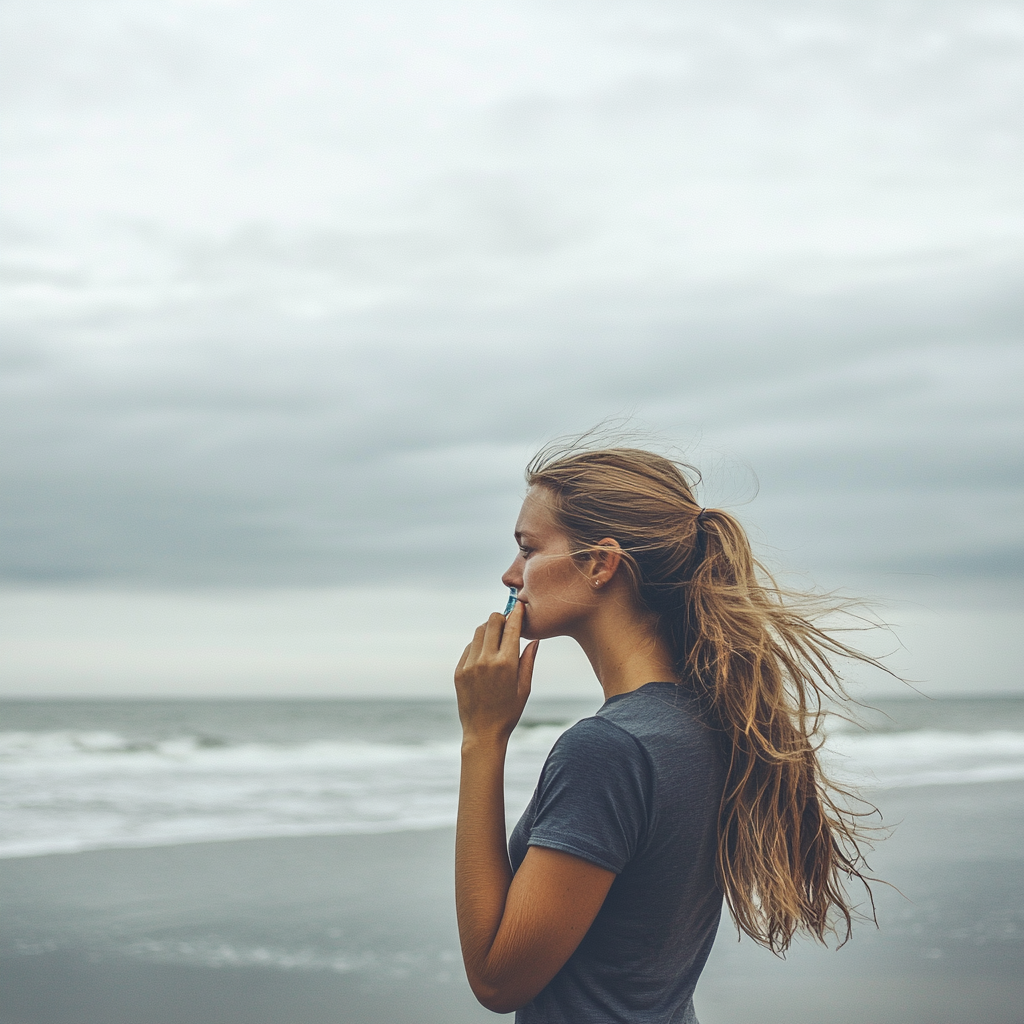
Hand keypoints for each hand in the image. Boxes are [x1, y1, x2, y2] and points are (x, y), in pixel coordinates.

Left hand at [455, 601, 538, 742]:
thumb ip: (528, 660)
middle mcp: (486, 660)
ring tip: (497, 638)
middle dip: (501, 618)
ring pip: (479, 632)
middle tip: (507, 622)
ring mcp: (470, 665)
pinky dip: (478, 644)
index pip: (511, 628)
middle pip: (492, 622)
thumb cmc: (509, 711)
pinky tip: (486, 653)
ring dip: (489, 629)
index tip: (519, 606)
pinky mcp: (459, 670)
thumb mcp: (525, 687)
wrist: (483, 732)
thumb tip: (534, 639)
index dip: (516, 614)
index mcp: (506, 663)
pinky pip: (469, 647)